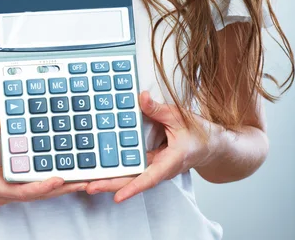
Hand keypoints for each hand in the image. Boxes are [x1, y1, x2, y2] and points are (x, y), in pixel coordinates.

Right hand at [0, 117, 86, 205]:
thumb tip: (0, 123)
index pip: (21, 192)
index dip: (40, 187)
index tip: (58, 179)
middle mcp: (3, 192)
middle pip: (36, 194)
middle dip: (60, 189)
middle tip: (84, 181)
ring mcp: (8, 190)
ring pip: (37, 191)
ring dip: (59, 186)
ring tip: (84, 178)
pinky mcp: (11, 184)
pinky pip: (33, 183)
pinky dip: (49, 179)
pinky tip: (66, 171)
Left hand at [85, 91, 213, 202]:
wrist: (210, 145)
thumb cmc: (197, 133)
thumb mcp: (179, 117)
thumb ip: (158, 109)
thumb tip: (141, 97)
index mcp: (170, 161)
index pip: (150, 178)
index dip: (133, 187)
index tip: (117, 197)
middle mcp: (159, 168)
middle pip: (132, 181)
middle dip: (109, 185)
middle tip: (87, 186)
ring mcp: (153, 166)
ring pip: (129, 176)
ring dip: (109, 179)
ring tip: (85, 181)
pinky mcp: (148, 161)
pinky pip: (131, 168)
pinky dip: (115, 169)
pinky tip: (98, 168)